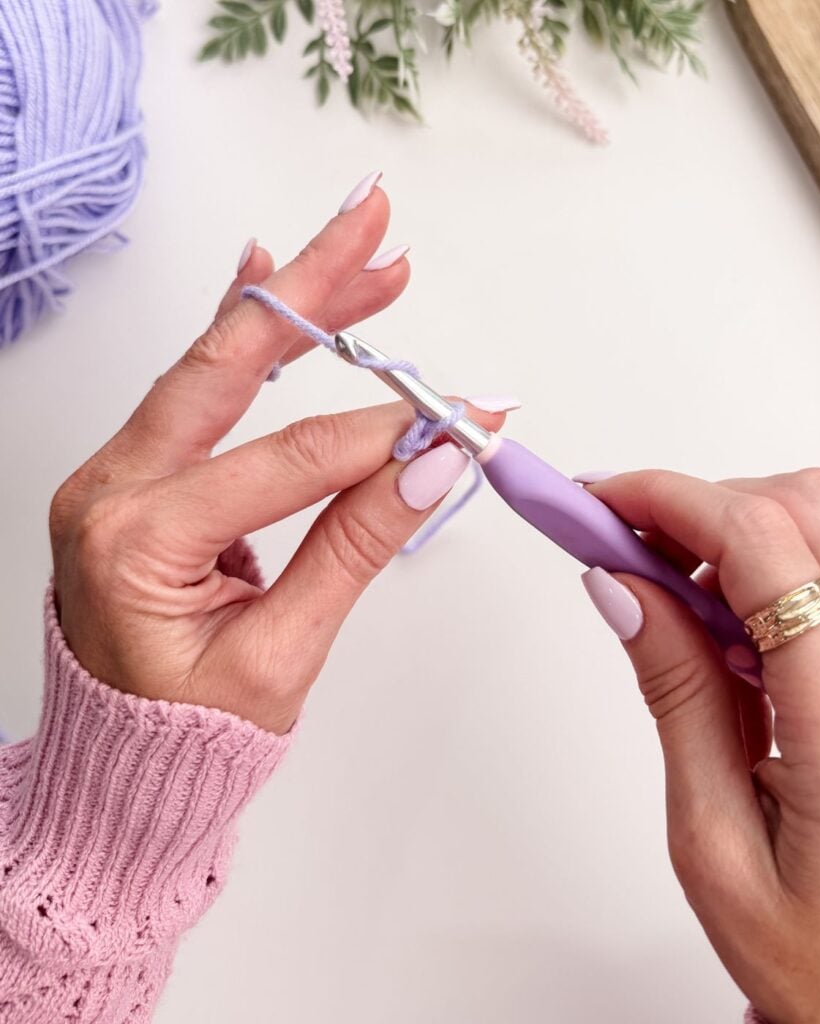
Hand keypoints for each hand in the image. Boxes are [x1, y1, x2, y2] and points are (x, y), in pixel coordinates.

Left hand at [49, 184, 503, 734]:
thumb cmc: (188, 735)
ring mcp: (116, 476)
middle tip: (375, 224)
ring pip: (212, 366)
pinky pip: (195, 393)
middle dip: (313, 290)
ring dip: (292, 307)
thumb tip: (431, 467)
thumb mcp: (280, 658)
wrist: (120, 767)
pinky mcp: (138, 477)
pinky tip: (270, 282)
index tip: (460, 420)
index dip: (385, 436)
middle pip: (226, 365)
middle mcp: (110, 488)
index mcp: (134, 540)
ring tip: (363, 254)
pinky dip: (245, 343)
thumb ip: (353, 549)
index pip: (289, 461)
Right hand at [581, 469, 819, 1023]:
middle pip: (802, 510)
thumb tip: (624, 588)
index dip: (669, 500)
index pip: (764, 549)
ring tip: (671, 593)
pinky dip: (769, 563)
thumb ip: (676, 696)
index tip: (600, 502)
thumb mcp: (713, 837)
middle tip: (621, 541)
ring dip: (732, 532)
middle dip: (694, 504)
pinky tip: (727, 620)